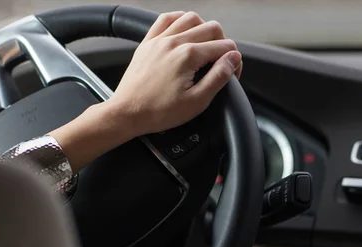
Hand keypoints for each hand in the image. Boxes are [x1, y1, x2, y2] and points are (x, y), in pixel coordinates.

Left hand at [49, 11, 241, 171]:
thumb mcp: (197, 101)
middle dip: (223, 44)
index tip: (232, 74)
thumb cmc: (159, 111)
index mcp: (188, 55)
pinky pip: (167, 19)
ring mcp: (159, 39)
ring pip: (191, 18)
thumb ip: (219, 77)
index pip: (224, 47)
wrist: (127, 113)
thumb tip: (233, 59)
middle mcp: (174, 42)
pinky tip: (185, 32)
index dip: (234, 61)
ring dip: (204, 29)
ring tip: (206, 47)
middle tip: (222, 63)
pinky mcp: (148, 42)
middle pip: (211, 28)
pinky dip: (180, 21)